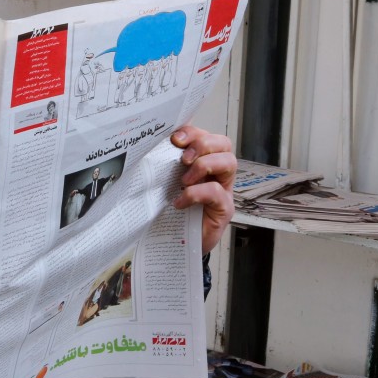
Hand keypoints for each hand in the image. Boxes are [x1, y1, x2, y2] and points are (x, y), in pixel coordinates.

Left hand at [170, 125, 235, 252]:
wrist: (175, 246)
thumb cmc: (172, 211)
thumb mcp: (166, 183)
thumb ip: (164, 165)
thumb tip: (148, 144)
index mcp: (203, 161)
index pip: (206, 135)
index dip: (193, 131)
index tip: (174, 138)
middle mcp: (217, 173)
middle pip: (223, 143)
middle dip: (202, 144)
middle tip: (183, 158)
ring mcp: (224, 190)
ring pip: (228, 162)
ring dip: (204, 165)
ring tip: (183, 181)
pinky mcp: (223, 209)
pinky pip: (216, 192)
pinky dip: (196, 193)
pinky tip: (180, 201)